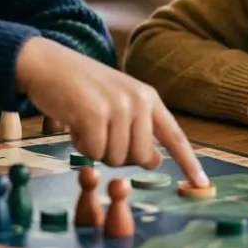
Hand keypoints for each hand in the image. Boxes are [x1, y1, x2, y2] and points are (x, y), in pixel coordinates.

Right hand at [15, 37, 209, 187]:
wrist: (46, 63)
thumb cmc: (80, 87)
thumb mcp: (117, 101)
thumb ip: (138, 129)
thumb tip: (153, 161)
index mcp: (148, 97)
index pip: (174, 135)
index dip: (188, 162)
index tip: (201, 184)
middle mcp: (138, 100)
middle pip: (141, 157)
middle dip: (118, 155)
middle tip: (100, 133)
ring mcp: (117, 106)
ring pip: (115, 158)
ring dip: (96, 149)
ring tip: (84, 124)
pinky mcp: (94, 113)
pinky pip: (93, 152)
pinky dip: (80, 145)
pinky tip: (73, 123)